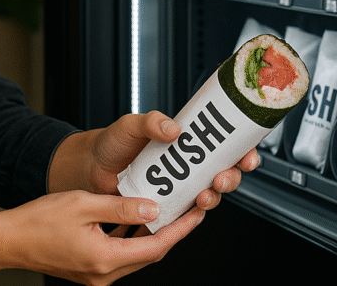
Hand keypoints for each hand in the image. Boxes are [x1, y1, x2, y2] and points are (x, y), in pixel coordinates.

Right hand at [1, 190, 205, 285]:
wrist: (8, 240)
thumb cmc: (38, 221)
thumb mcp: (84, 203)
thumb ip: (121, 207)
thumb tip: (153, 208)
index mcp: (106, 258)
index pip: (156, 246)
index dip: (180, 229)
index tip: (196, 213)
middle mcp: (104, 274)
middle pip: (150, 253)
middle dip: (172, 231)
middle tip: (189, 209)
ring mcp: (96, 275)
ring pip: (136, 254)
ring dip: (153, 234)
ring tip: (169, 210)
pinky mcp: (89, 270)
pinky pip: (121, 254)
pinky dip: (133, 237)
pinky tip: (136, 219)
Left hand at [88, 110, 260, 210]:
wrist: (89, 168)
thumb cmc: (112, 143)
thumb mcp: (130, 125)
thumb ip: (150, 122)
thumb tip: (172, 129)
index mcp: (186, 141)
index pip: (224, 145)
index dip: (242, 151)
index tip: (246, 156)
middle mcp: (187, 165)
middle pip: (224, 173)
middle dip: (230, 178)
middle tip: (220, 178)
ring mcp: (178, 187)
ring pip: (209, 195)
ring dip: (213, 197)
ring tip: (202, 196)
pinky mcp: (165, 207)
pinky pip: (186, 214)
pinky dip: (192, 215)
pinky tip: (188, 212)